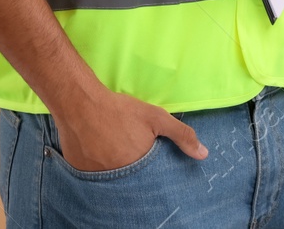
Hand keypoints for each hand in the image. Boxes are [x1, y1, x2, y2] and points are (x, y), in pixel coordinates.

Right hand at [54, 88, 207, 171]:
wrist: (79, 102)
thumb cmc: (119, 110)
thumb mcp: (155, 118)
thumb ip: (181, 135)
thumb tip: (204, 154)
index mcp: (138, 168)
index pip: (150, 180)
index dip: (148, 169)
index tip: (144, 158)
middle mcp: (117, 177)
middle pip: (130, 179)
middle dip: (131, 168)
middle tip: (126, 149)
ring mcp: (97, 176)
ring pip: (111, 177)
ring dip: (114, 167)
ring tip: (112, 148)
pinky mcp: (80, 171)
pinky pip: (92, 175)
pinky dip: (96, 166)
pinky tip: (97, 150)